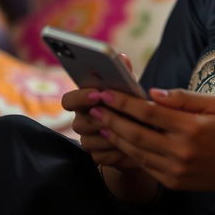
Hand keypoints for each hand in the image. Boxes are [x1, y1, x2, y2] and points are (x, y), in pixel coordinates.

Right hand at [61, 54, 138, 170]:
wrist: (145, 133)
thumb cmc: (133, 105)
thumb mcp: (131, 89)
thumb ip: (124, 74)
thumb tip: (122, 57)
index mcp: (86, 102)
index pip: (69, 100)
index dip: (80, 97)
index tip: (97, 93)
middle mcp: (83, 120)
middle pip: (78, 123)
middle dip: (97, 119)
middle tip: (114, 116)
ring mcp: (89, 140)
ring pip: (88, 141)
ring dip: (108, 136)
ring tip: (127, 131)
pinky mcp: (98, 157)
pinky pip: (100, 157)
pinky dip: (115, 152)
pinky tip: (129, 147)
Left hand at [90, 87, 214, 195]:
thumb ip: (183, 98)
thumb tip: (153, 93)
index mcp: (191, 128)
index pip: (149, 113)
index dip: (124, 102)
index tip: (106, 93)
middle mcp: (179, 150)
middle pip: (136, 133)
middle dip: (111, 118)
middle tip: (94, 106)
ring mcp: (173, 169)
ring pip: (135, 150)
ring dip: (115, 135)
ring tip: (100, 121)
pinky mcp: (170, 181)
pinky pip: (143, 164)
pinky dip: (128, 151)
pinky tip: (118, 139)